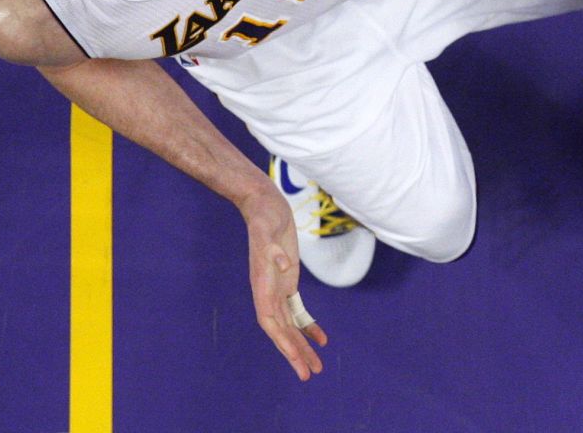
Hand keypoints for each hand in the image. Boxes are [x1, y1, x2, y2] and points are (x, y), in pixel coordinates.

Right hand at [240, 188, 327, 380]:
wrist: (265, 207)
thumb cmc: (265, 219)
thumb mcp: (268, 231)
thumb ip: (273, 249)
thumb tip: (283, 264)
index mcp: (261, 287)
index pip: (272, 323)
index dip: (284, 344)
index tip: (296, 361)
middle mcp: (267, 293)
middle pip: (281, 331)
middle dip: (295, 353)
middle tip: (310, 374)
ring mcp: (277, 289)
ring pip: (289, 325)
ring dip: (301, 345)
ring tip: (316, 365)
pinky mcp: (287, 283)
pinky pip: (297, 311)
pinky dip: (308, 325)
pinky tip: (321, 338)